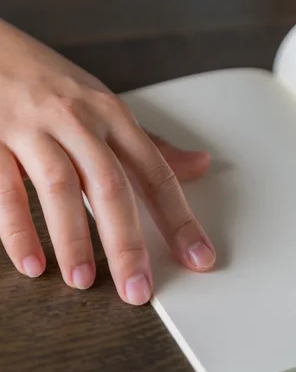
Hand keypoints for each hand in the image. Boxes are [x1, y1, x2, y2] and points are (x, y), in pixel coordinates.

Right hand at [0, 19, 215, 304]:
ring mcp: (31, 129)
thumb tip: (200, 165)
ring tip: (85, 281)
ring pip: (59, 187)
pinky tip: (32, 263)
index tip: (198, 257)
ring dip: (73, 239)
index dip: (179, 219)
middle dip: (127, 242)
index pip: (155, 173)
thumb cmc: (54, 82)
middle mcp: (77, 121)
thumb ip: (151, 144)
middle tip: (138, 289)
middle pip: (110, 186)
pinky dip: (16, 229)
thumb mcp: (108, 105)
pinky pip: (4, 189)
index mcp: (113, 116)